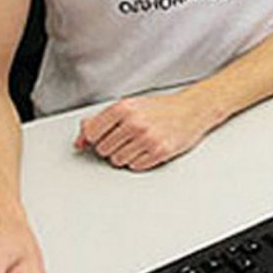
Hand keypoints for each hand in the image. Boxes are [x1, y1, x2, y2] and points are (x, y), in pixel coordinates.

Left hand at [74, 91, 224, 170]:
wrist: (191, 110)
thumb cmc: (160, 108)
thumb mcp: (129, 106)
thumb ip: (101, 121)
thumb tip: (80, 140)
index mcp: (123, 108)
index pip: (91, 133)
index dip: (94, 137)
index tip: (100, 136)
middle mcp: (134, 123)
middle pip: (103, 149)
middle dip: (111, 146)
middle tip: (125, 137)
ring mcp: (147, 138)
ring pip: (117, 160)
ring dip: (124, 155)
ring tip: (137, 143)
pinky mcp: (159, 151)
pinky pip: (135, 166)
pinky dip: (138, 161)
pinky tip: (146, 149)